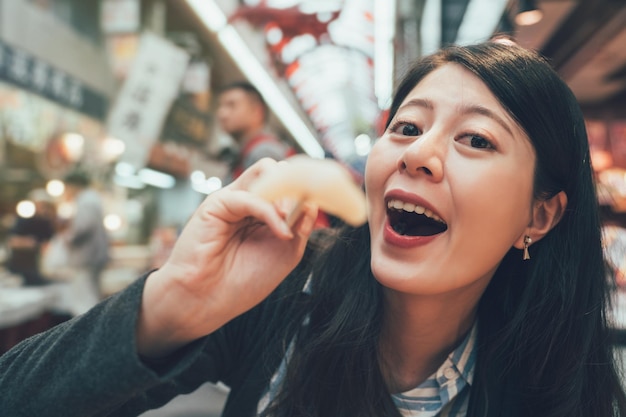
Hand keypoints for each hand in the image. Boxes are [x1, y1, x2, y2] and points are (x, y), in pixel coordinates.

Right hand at [136, 159, 317, 356]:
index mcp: (266, 212)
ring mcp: (234, 199)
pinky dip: (270, 211)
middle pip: (282, 171)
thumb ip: (300, 227)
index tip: (332, 198)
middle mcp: (250, 200)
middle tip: (307, 208)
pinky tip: (279, 231)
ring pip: (267, 170)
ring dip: (286, 190)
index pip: (293, 185)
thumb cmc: (242, 282)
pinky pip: (250, 196)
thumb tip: (314, 202)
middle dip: (301, 184)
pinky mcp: (217, 204)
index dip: (311, 187)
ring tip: (289, 217)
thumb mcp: (285, 253)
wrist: (206, 302)